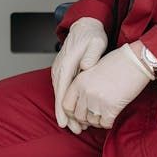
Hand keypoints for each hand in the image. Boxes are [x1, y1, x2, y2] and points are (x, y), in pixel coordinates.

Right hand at [50, 17, 106, 133]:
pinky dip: (67, 103)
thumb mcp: (96, 42)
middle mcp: (60, 68)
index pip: (63, 89)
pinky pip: (63, 90)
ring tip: (75, 126)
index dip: (62, 108)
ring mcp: (59, 70)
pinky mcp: (63, 71)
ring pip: (60, 95)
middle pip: (60, 96)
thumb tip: (85, 67)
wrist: (84, 26)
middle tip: (74, 130)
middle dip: (65, 115)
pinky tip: (73, 113)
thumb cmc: (92, 35)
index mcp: (67, 63)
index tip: (64, 122)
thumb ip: (92, 54)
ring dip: (66, 111)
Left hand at [61, 44, 151, 129]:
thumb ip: (83, 84)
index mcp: (79, 82)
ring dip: (97, 121)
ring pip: (91, 122)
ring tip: (103, 114)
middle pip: (78, 116)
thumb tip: (80, 101)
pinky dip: (108, 123)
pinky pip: (105, 124)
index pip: (66, 105)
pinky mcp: (111, 108)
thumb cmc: (118, 61)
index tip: (79, 112)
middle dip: (85, 118)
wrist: (136, 60)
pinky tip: (111, 116)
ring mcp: (98, 101)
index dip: (72, 112)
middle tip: (93, 115)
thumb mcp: (93, 69)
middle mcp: (85, 92)